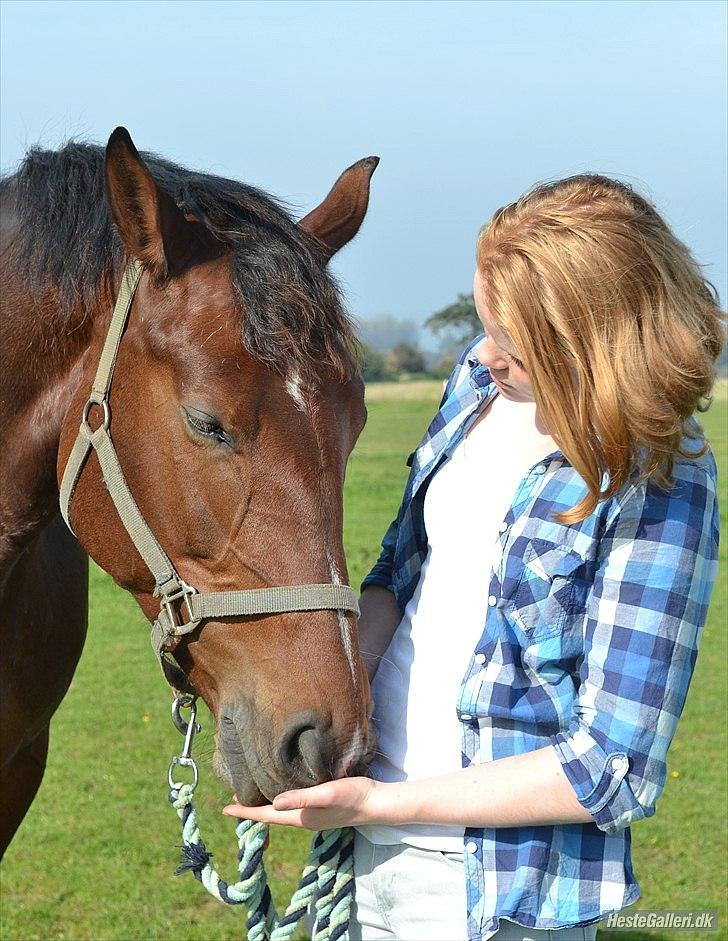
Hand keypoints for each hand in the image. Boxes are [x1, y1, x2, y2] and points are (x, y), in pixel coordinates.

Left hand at [222, 777, 384, 830]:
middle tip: (234, 799)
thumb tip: (274, 804)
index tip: (225, 809)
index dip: (245, 812)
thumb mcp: (326, 794)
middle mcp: (304, 819)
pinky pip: (294, 806)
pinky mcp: (322, 809)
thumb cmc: (352, 797)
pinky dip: (281, 800)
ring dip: (266, 805)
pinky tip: (283, 791)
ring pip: (282, 811)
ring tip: (253, 795)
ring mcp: (314, 816)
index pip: (266, 816)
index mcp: (301, 818)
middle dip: (252, 809)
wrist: (377, 803)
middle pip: (271, 815)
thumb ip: (301, 798)